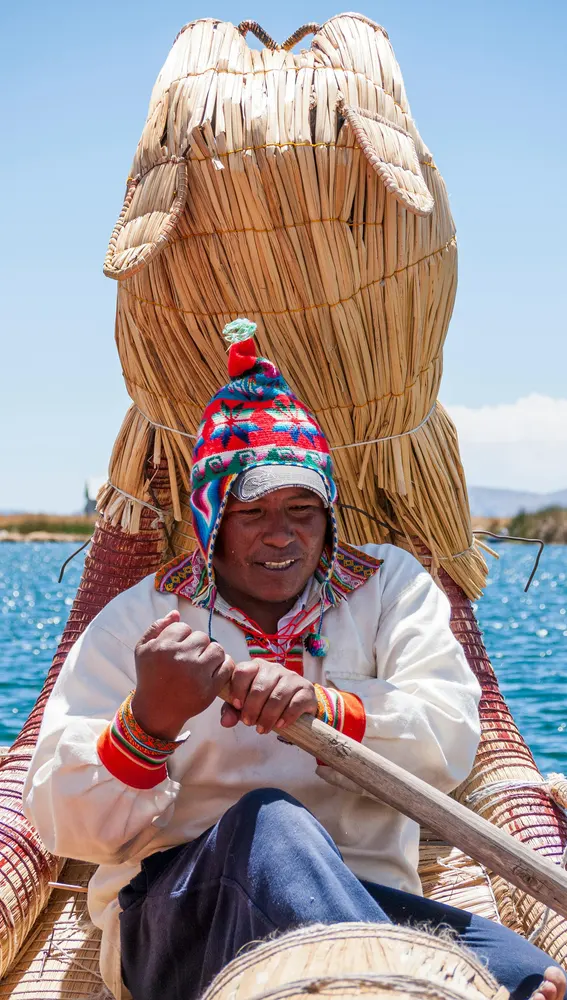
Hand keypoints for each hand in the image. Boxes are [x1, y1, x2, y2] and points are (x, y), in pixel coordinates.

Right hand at [132, 610, 233, 740]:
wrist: (156, 710)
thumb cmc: (150, 677)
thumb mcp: (143, 650)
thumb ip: (157, 628)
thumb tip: (176, 613)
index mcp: (162, 647)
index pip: (184, 628)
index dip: (183, 638)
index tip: (178, 650)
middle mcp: (179, 657)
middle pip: (202, 637)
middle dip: (198, 646)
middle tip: (190, 659)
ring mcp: (196, 673)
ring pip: (217, 649)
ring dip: (212, 654)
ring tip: (202, 664)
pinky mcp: (209, 688)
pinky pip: (227, 666)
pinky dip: (224, 666)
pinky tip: (214, 671)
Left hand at [220, 658, 317, 733]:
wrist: (297, 701)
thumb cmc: (266, 701)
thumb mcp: (247, 703)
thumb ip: (233, 710)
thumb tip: (225, 721)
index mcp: (256, 667)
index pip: (242, 671)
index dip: (238, 690)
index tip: (238, 706)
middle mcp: (274, 668)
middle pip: (260, 687)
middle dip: (252, 709)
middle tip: (249, 723)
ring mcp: (292, 677)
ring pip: (277, 696)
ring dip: (268, 716)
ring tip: (262, 729)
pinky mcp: (306, 690)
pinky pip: (295, 703)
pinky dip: (286, 716)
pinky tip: (280, 724)